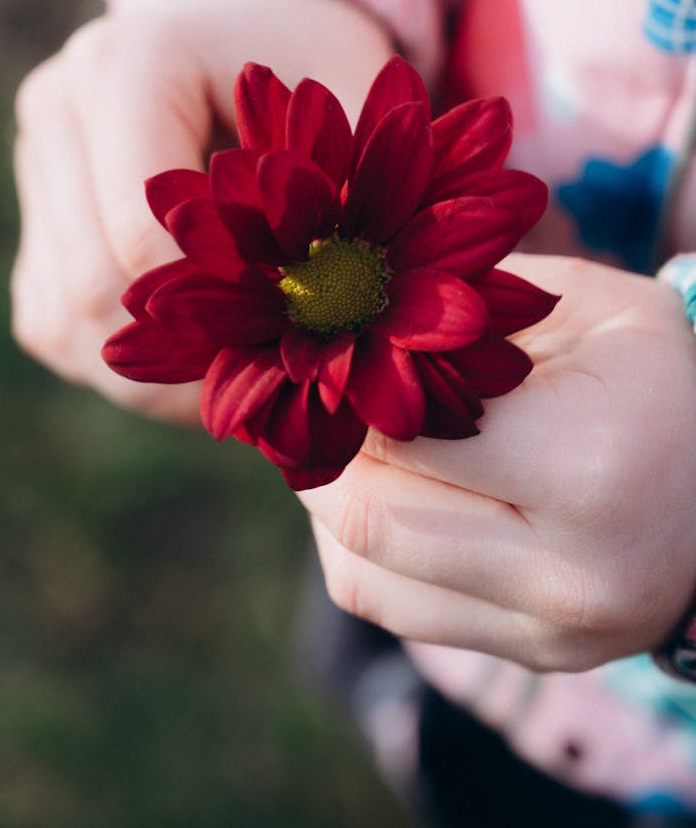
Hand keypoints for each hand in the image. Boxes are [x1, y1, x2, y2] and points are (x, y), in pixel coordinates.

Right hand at [12, 0, 394, 420]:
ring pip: (60, 318)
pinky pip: (52, 322)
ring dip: (146, 377)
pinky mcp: (34, 217)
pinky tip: (187, 360)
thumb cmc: (310, 63)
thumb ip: (346, 190)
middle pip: (90, 286)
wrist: (243, 33)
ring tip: (232, 382)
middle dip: (182, 357)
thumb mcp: (348, 103)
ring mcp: (36, 165)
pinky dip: (115, 362)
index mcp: (127, 64)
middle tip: (265, 388)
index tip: (289, 343)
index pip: (143, 229)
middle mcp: (59, 110)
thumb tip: (342, 311)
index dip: (216, 309)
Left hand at [300, 254, 695, 671]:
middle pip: (371, 518)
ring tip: (328, 447)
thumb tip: (349, 322)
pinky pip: (397, 612)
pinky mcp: (532, 655)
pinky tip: (372, 495)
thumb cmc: (655, 373)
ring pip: (365, 580)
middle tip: (305, 401)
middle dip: (318, 453)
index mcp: (588, 467)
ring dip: (326, 506)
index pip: (405, 434)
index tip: (324, 354)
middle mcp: (569, 574)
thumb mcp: (583, 306)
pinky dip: (359, 552)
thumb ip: (467, 309)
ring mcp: (549, 633)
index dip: (345, 390)